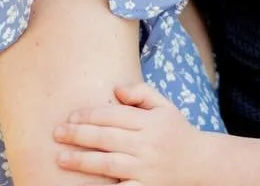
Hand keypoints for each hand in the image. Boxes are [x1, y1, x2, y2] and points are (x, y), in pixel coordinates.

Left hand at [54, 83, 205, 185]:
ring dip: (82, 160)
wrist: (202, 164)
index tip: (70, 116)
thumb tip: (115, 89)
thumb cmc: (177, 133)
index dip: (90, 115)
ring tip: (61, 158)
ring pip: (109, 164)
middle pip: (107, 138)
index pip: (114, 115)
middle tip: (57, 133)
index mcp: (151, 122)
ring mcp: (146, 169)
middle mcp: (148, 145)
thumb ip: (142, 93)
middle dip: (79, 135)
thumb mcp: (165, 106)